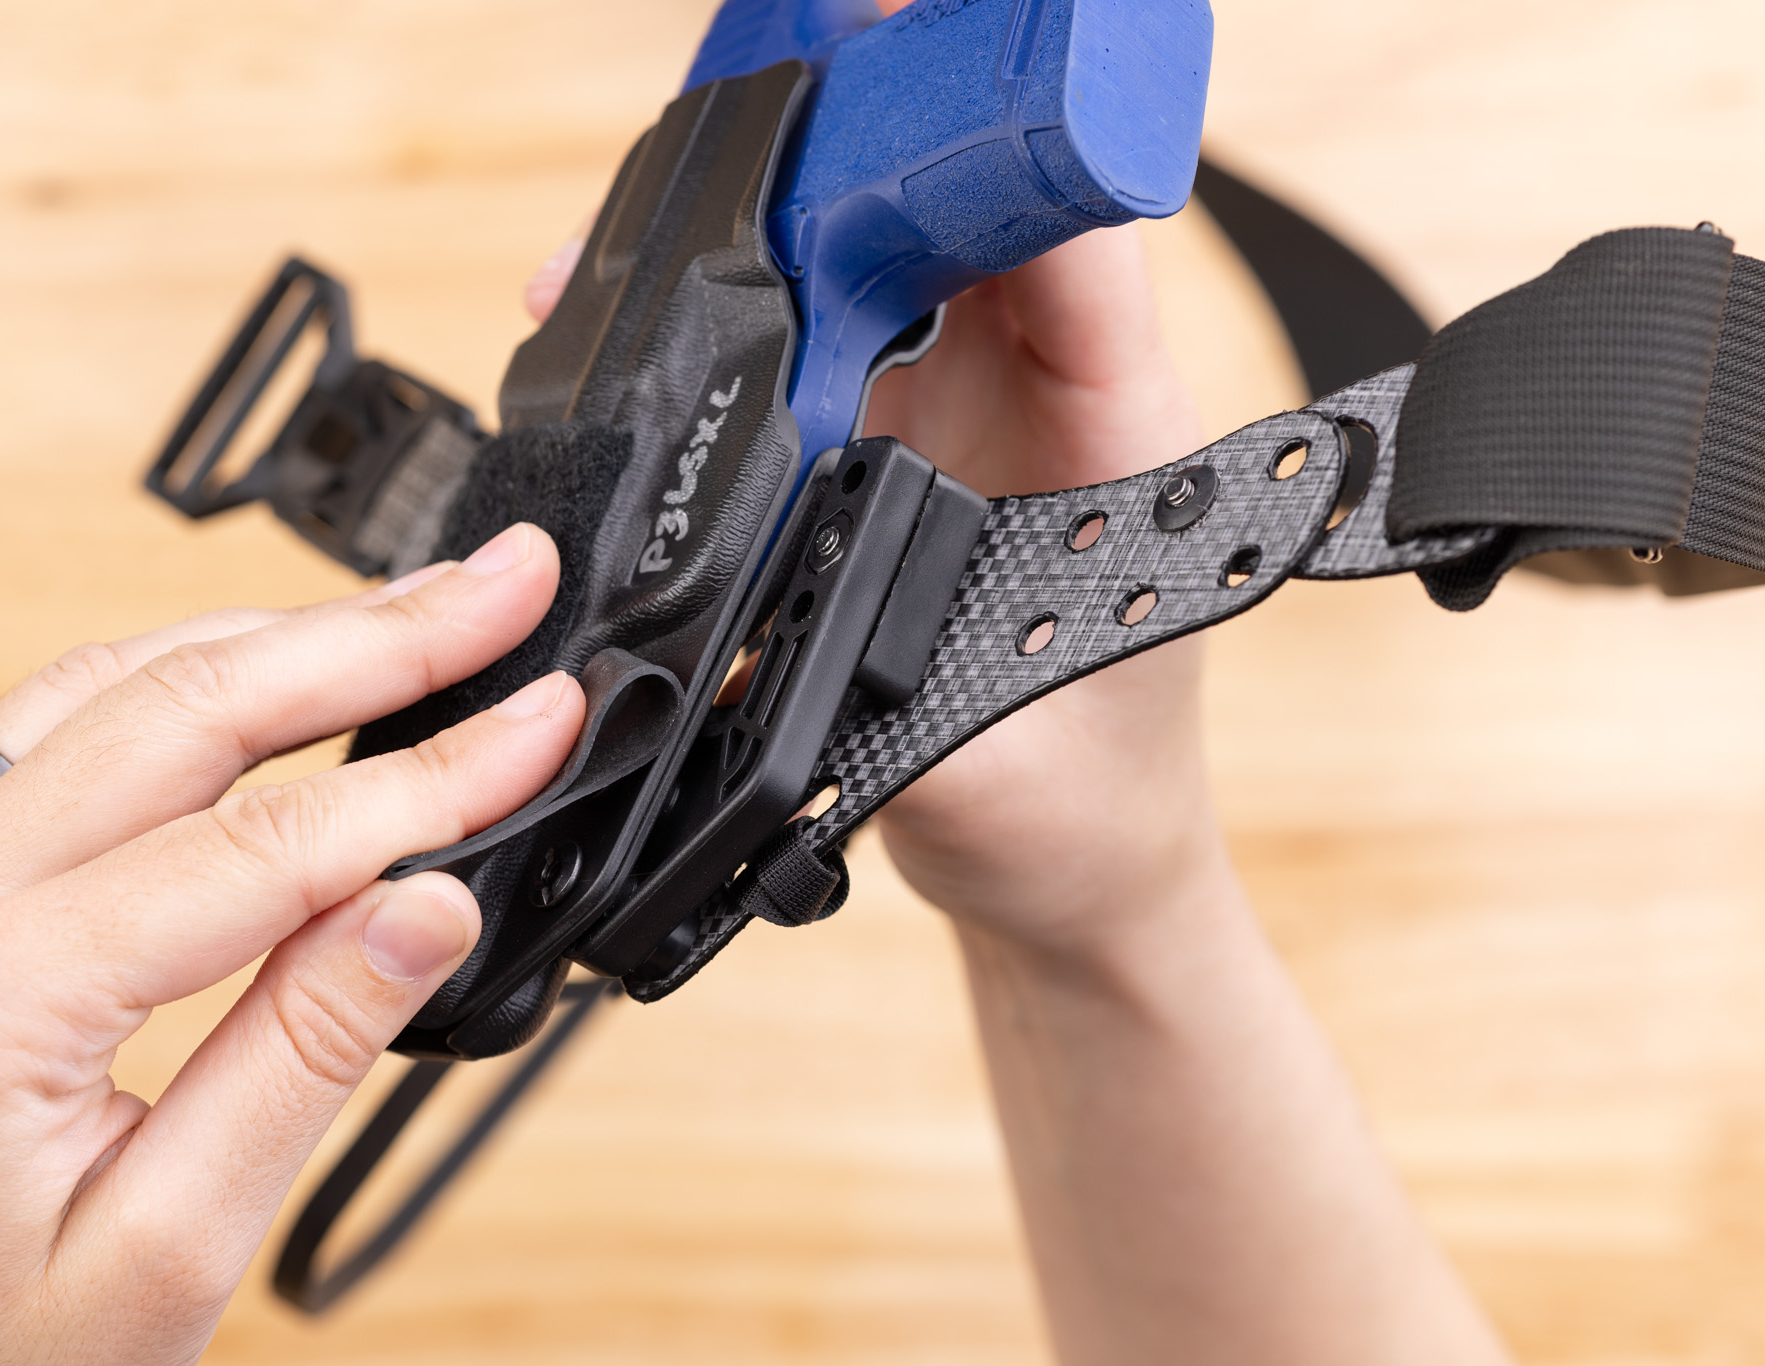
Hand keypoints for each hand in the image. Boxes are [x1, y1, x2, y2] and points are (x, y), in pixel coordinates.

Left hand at [0, 525, 583, 1364]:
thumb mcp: (157, 1258)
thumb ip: (301, 1061)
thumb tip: (429, 905)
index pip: (272, 841)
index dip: (437, 774)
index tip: (549, 719)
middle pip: (190, 708)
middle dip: (376, 632)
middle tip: (508, 584)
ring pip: (111, 690)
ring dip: (281, 638)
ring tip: (416, 608)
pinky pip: (47, 735)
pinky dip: (180, 683)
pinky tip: (260, 671)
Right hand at [529, 221, 1215, 958]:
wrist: (1071, 873)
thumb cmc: (1082, 815)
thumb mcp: (992, 777)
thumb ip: (894, 711)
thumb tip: (763, 640)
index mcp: (1114, 434)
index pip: (1072, 244)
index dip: (985, 159)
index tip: (883, 116)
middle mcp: (1038, 401)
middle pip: (948, 224)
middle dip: (836, 183)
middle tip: (716, 183)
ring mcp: (960, 420)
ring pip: (868, 274)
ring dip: (771, 254)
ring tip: (651, 268)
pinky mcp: (893, 454)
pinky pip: (816, 354)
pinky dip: (742, 335)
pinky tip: (663, 346)